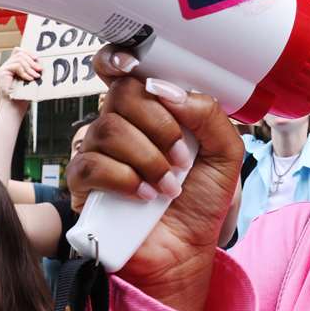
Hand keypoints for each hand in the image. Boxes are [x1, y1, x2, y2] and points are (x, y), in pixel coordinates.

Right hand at [0, 49, 41, 100]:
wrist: (14, 108)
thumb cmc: (22, 97)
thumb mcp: (30, 80)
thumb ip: (32, 70)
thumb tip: (40, 62)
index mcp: (13, 67)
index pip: (19, 52)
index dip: (29, 53)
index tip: (38, 60)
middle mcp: (6, 66)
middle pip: (19, 53)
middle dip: (32, 61)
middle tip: (39, 69)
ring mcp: (3, 69)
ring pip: (19, 59)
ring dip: (30, 67)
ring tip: (36, 76)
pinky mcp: (1, 72)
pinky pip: (16, 66)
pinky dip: (25, 72)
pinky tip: (29, 79)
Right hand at [72, 48, 244, 310]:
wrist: (187, 251)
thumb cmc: (202, 200)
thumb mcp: (226, 152)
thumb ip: (208, 113)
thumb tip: (165, 88)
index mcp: (150, 110)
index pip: (119, 69)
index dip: (118, 58)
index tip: (133, 65)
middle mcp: (119, 124)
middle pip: (122, 94)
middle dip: (160, 125)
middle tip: (181, 158)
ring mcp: (97, 152)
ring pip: (109, 128)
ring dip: (149, 158)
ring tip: (168, 186)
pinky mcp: (83, 185)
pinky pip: (92, 164)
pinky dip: (126, 179)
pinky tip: (145, 197)